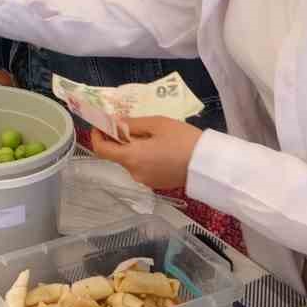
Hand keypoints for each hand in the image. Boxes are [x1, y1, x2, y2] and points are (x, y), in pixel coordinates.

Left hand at [90, 116, 205, 190]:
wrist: (209, 164)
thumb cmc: (183, 139)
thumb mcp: (157, 124)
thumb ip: (131, 124)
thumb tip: (113, 122)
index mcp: (131, 157)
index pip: (101, 150)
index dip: (97, 136)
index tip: (101, 125)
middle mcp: (134, 173)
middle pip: (117, 155)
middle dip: (119, 139)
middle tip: (131, 123)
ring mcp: (146, 181)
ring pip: (131, 161)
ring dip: (133, 148)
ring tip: (151, 134)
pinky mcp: (157, 184)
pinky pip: (143, 168)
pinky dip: (144, 157)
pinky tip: (160, 147)